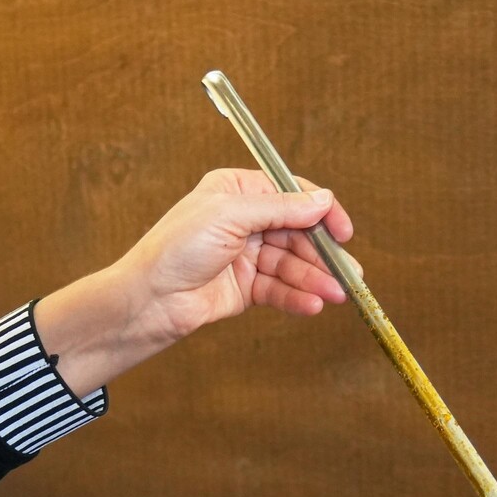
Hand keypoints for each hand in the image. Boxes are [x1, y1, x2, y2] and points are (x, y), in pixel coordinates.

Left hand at [33, 170, 356, 394]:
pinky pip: (280, 289)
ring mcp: (245, 255)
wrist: (148, 301)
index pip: (291, 194)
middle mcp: (243, 220)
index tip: (343, 232)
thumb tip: (322, 200)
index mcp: (237, 191)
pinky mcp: (245, 288)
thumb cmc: (175, 249)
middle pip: (297, 233)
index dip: (321, 212)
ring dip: (314, 280)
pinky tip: (312, 305)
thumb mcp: (230, 216)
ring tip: (335, 296)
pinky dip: (297, 297)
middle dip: (322, 255)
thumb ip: (280, 208)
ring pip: (292, 265)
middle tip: (348, 274)